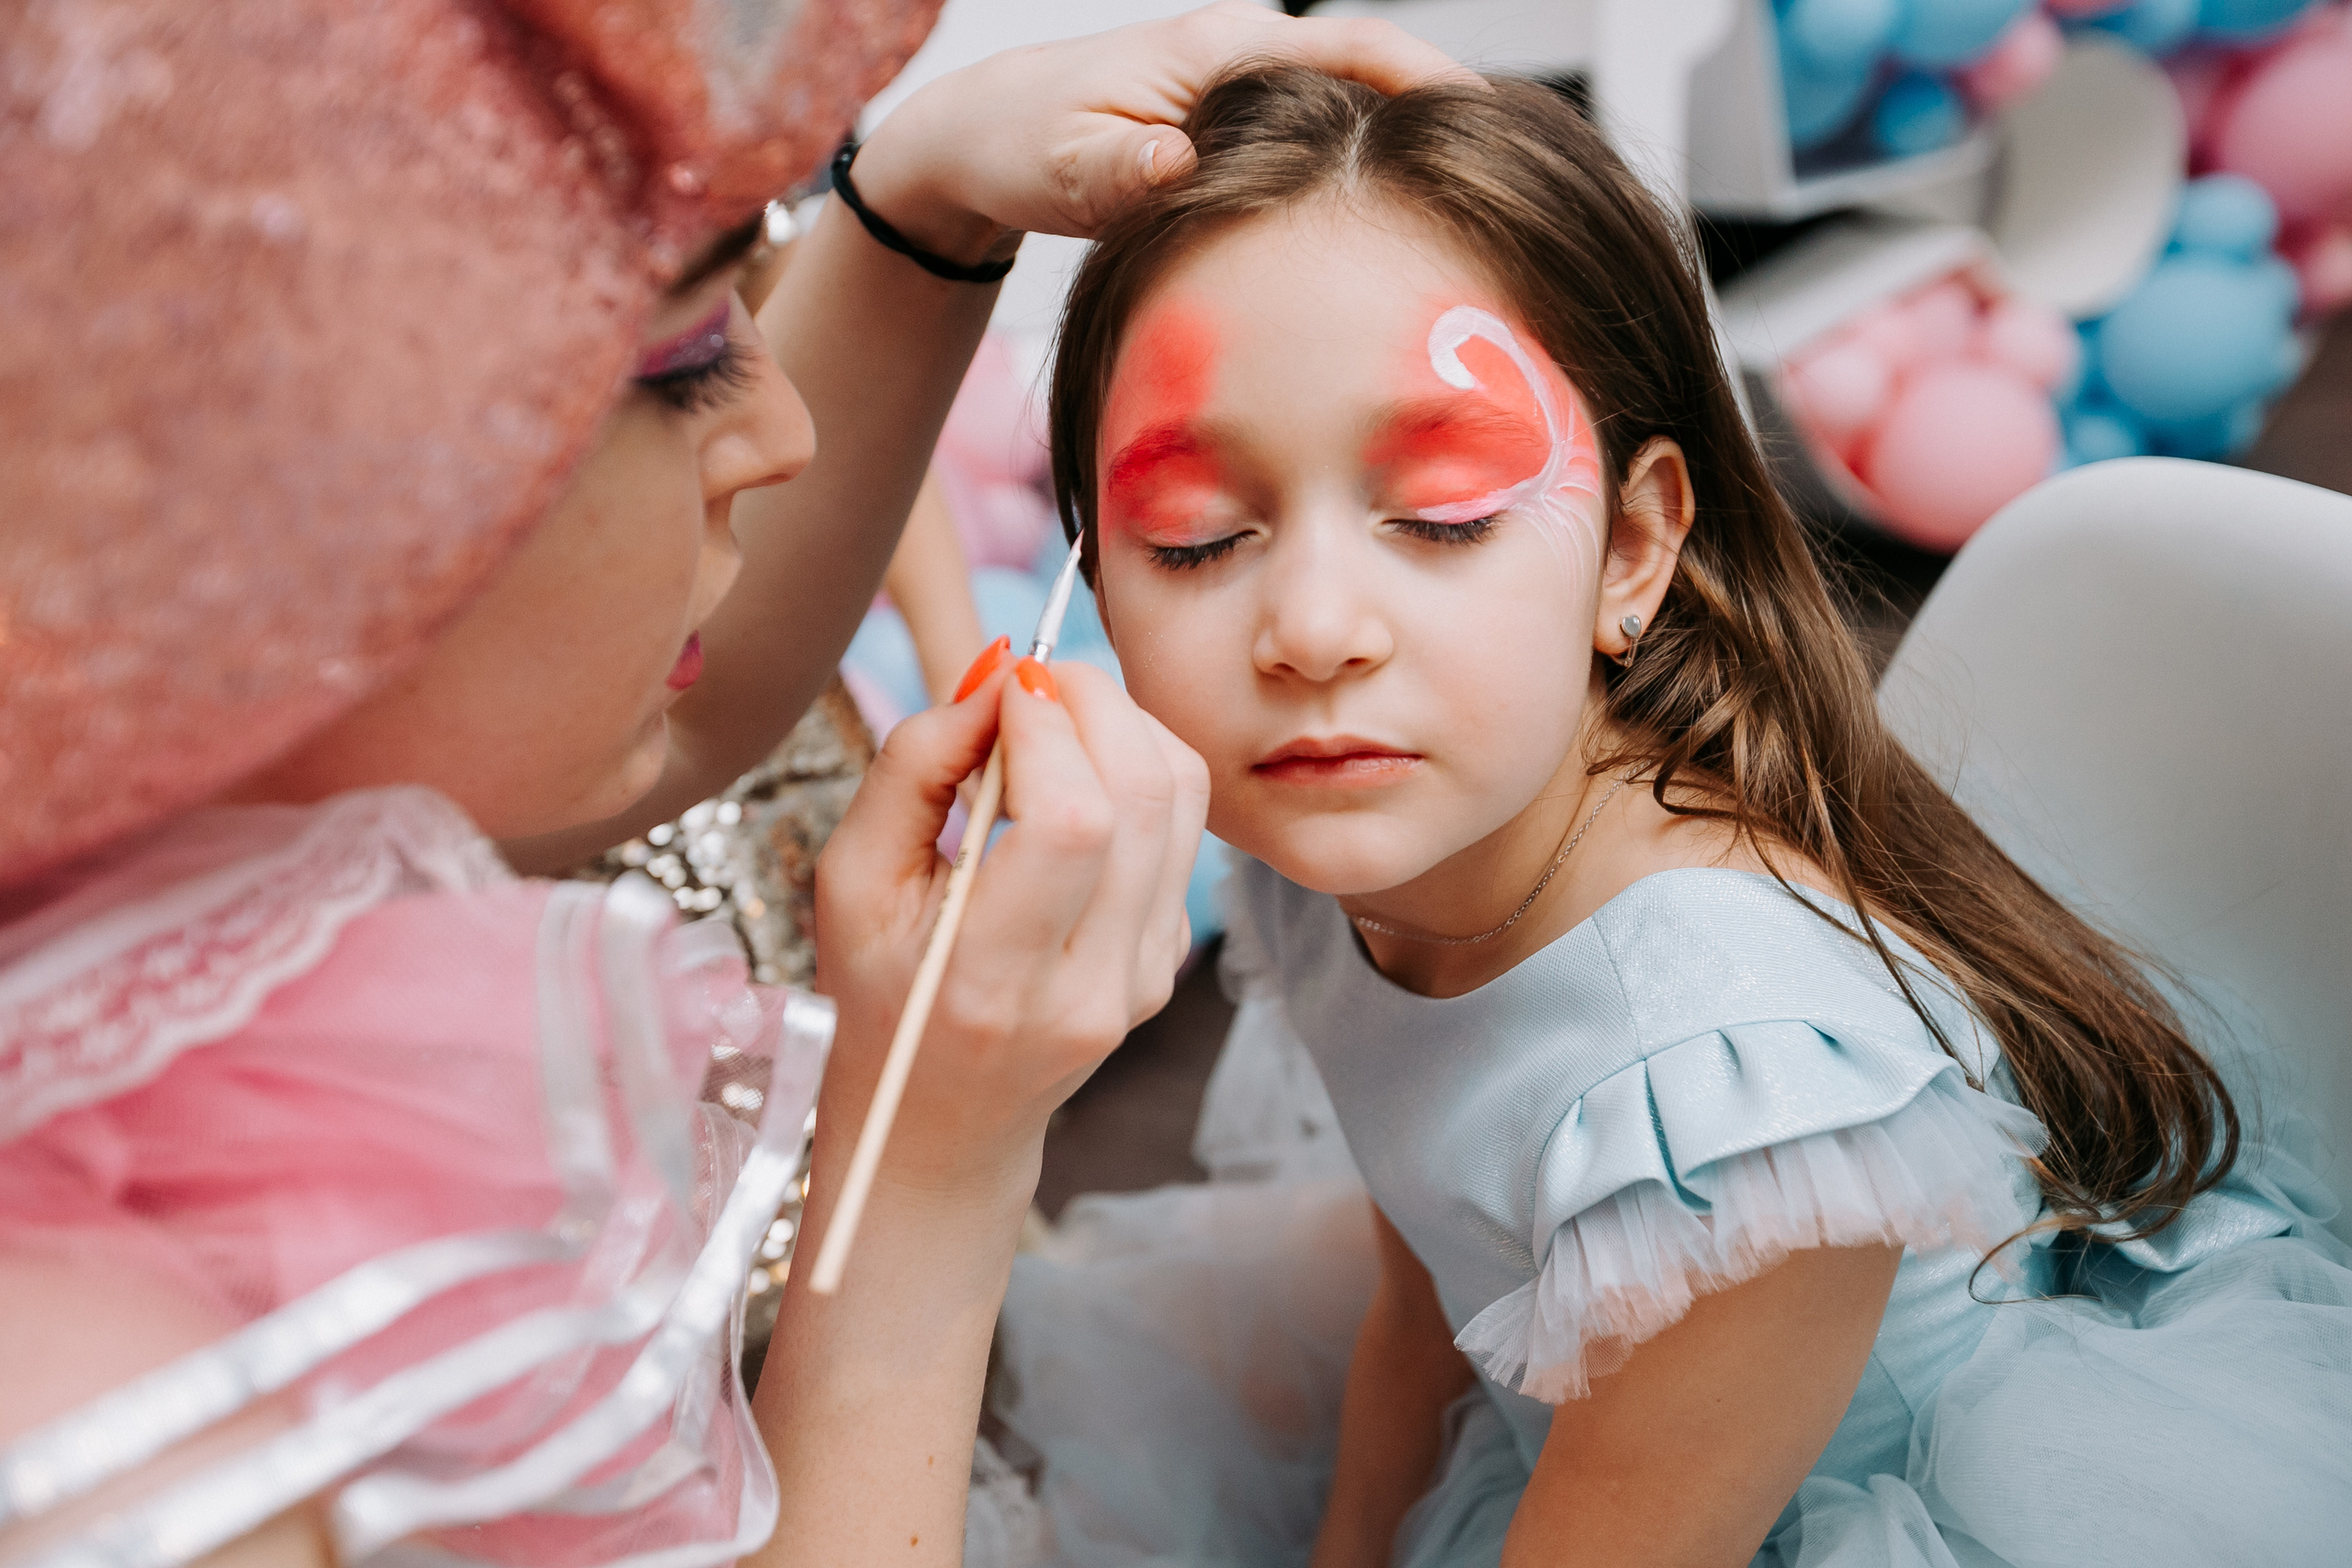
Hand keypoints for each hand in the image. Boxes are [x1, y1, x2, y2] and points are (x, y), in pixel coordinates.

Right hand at [812, 659, 1208, 1195]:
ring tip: (1053, 717)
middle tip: (1034, 678)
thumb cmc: (882, 992)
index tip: (1002, 684)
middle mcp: (1090, 987)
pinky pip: (1182, 829)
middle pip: (1144, 795)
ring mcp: (1146, 977)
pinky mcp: (1172, 958)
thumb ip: (913, 767)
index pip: (1070, 821)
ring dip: (1124, 722)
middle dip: (1094, 700)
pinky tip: (1073, 782)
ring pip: (1182, 799)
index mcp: (990, 981)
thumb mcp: (853, 881)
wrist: (946, 1118)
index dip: (1045, 725)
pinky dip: (1135, 772)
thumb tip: (1000, 677)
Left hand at [849, 1, 1475, 263]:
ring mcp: (1246, 98)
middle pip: (1375, 78)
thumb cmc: (1019, 144)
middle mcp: (1245, 62)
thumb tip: (1176, 164)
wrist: (981, 139)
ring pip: (1351, 119)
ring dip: (1408, 157)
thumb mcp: (1064, 165)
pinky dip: (1360, 182)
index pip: (1353, 47)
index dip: (1428, 80)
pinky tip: (1393, 239)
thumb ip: (1122, 170)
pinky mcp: (1238, 137)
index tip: (1488, 121)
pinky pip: (1321, 150)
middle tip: (1512, 184)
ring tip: (1478, 218)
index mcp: (1221, 49)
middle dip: (1444, 121)